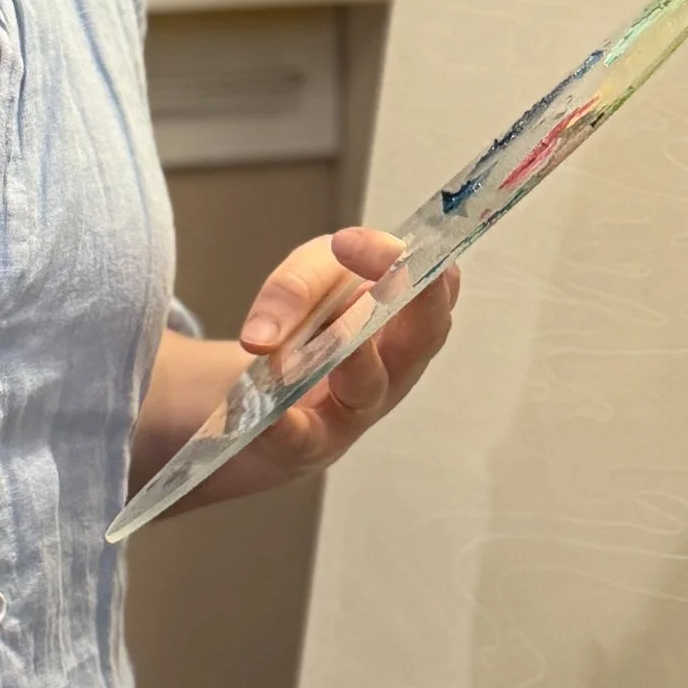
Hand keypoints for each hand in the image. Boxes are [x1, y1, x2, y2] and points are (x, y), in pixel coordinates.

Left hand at [228, 225, 458, 485]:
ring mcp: (356, 407)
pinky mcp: (312, 445)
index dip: (400, 258)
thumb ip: (297, 288)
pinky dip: (287, 426)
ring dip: (350, 357)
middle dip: (413, 298)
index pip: (431, 279)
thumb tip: (269, 334)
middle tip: (380, 275)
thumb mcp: (302, 290)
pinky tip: (272, 417)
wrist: (256, 409)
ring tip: (330, 338)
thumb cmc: (301, 338)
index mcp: (403, 314)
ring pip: (368, 383)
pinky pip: (306, 438)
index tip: (347, 243)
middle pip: (427, 332)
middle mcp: (394, 363)